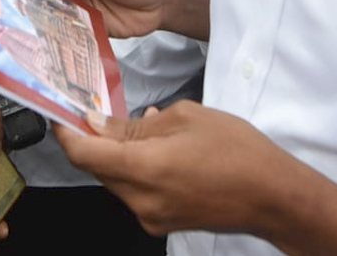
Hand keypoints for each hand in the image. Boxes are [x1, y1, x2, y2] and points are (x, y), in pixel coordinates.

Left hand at [54, 101, 287, 236]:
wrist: (275, 196)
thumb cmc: (236, 150)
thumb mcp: (184, 118)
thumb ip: (134, 125)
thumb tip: (99, 124)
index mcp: (144, 169)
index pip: (83, 154)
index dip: (66, 132)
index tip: (61, 112)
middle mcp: (141, 200)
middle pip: (97, 168)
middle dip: (93, 141)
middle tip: (99, 113)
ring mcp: (152, 216)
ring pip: (115, 180)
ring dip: (117, 154)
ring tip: (143, 128)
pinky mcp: (163, 223)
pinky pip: (135, 192)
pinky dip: (136, 169)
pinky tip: (159, 149)